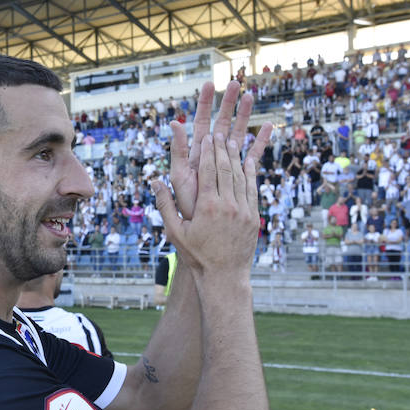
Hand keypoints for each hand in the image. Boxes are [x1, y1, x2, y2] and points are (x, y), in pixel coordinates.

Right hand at [153, 132, 258, 274]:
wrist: (224, 275)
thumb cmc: (196, 255)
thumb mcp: (175, 231)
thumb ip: (165, 205)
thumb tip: (155, 181)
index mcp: (207, 207)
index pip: (209, 171)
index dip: (209, 152)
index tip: (207, 137)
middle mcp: (227, 205)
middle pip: (225, 169)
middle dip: (222, 149)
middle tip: (219, 133)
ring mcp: (243, 211)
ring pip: (240, 177)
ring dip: (236, 158)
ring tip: (232, 142)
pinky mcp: (254, 217)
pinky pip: (252, 189)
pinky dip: (250, 173)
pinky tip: (247, 162)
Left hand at [164, 81, 271, 220]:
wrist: (204, 229)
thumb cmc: (188, 204)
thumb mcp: (180, 175)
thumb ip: (179, 150)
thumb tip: (175, 122)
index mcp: (196, 153)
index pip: (200, 122)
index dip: (204, 103)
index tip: (209, 84)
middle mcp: (211, 155)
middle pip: (222, 123)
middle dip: (228, 103)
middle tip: (236, 83)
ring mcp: (226, 164)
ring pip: (237, 134)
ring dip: (245, 116)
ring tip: (251, 96)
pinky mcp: (240, 175)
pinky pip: (251, 154)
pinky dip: (259, 141)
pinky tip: (268, 126)